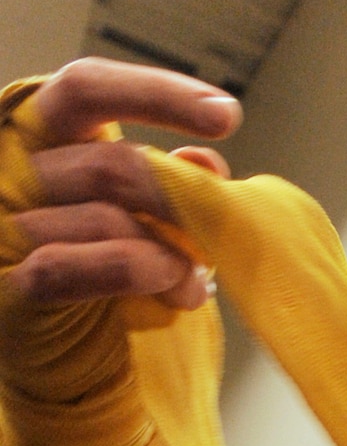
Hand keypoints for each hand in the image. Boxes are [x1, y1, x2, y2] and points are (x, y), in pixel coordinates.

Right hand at [6, 58, 241, 311]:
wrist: (63, 356)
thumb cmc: (102, 277)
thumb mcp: (138, 216)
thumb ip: (166, 183)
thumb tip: (204, 162)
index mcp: (42, 137)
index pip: (86, 89)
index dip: (156, 94)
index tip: (225, 115)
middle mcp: (10, 170)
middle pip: (110, 164)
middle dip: (180, 202)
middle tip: (218, 230)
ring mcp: (2, 226)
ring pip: (104, 219)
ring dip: (169, 255)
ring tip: (195, 280)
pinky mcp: (4, 285)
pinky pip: (66, 267)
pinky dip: (133, 275)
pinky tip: (173, 288)